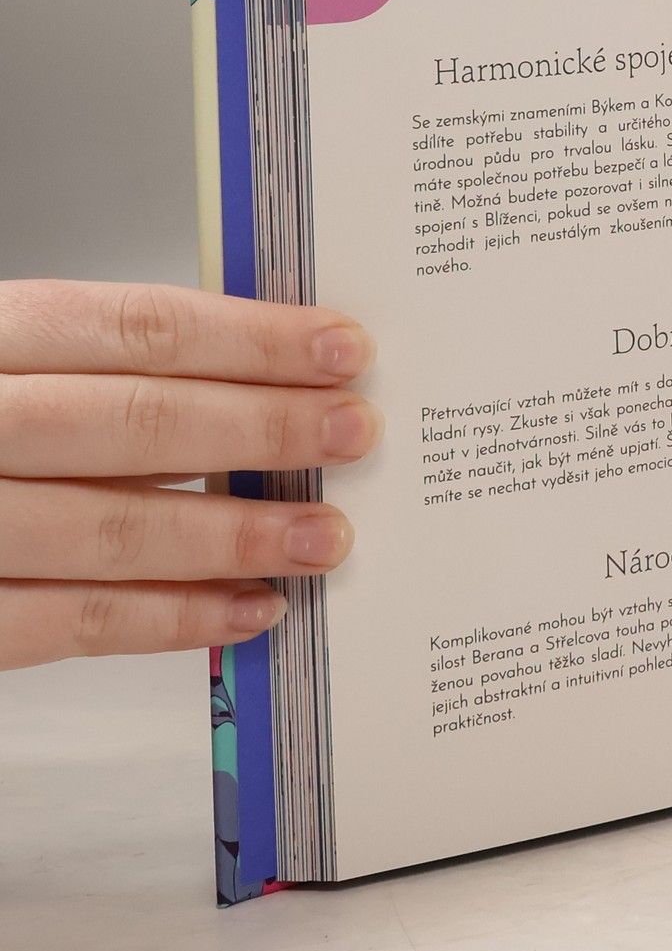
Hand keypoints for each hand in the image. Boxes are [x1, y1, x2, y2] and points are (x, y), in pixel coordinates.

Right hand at [0, 281, 379, 669]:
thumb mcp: (13, 358)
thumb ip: (108, 364)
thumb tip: (268, 375)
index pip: (135, 327)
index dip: (249, 338)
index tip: (344, 348)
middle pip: (130, 423)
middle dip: (258, 431)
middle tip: (357, 434)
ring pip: (104, 530)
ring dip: (231, 538)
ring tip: (327, 537)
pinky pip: (63, 623)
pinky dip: (167, 621)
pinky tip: (248, 611)